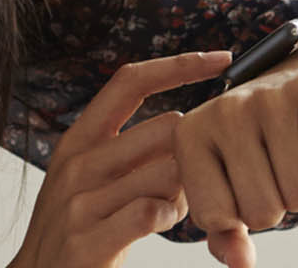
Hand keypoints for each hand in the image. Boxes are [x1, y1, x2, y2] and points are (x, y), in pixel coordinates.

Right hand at [9, 50, 231, 267]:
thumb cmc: (76, 230)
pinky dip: (169, 218)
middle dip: (192, 152)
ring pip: (167, 170)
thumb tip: (183, 125)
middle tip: (186, 182)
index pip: (129, 81)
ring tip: (171, 208)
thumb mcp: (89, 179)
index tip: (220, 58)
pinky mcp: (88, 238)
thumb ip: (127, 152)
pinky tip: (158, 225)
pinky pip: (151, 212)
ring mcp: (79, 201)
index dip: (178, 65)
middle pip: (166, 127)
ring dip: (184, 191)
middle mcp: (76, 162)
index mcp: (78, 139)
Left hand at [176, 51, 297, 267]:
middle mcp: (221, 111)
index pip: (216, 218)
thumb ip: (225, 235)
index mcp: (188, 136)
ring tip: (291, 154)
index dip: (236, 216)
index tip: (237, 186)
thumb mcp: (226, 187)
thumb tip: (241, 265)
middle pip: (262, 212)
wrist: (290, 87)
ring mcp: (266, 97)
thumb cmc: (250, 149)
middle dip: (276, 206)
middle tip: (271, 170)